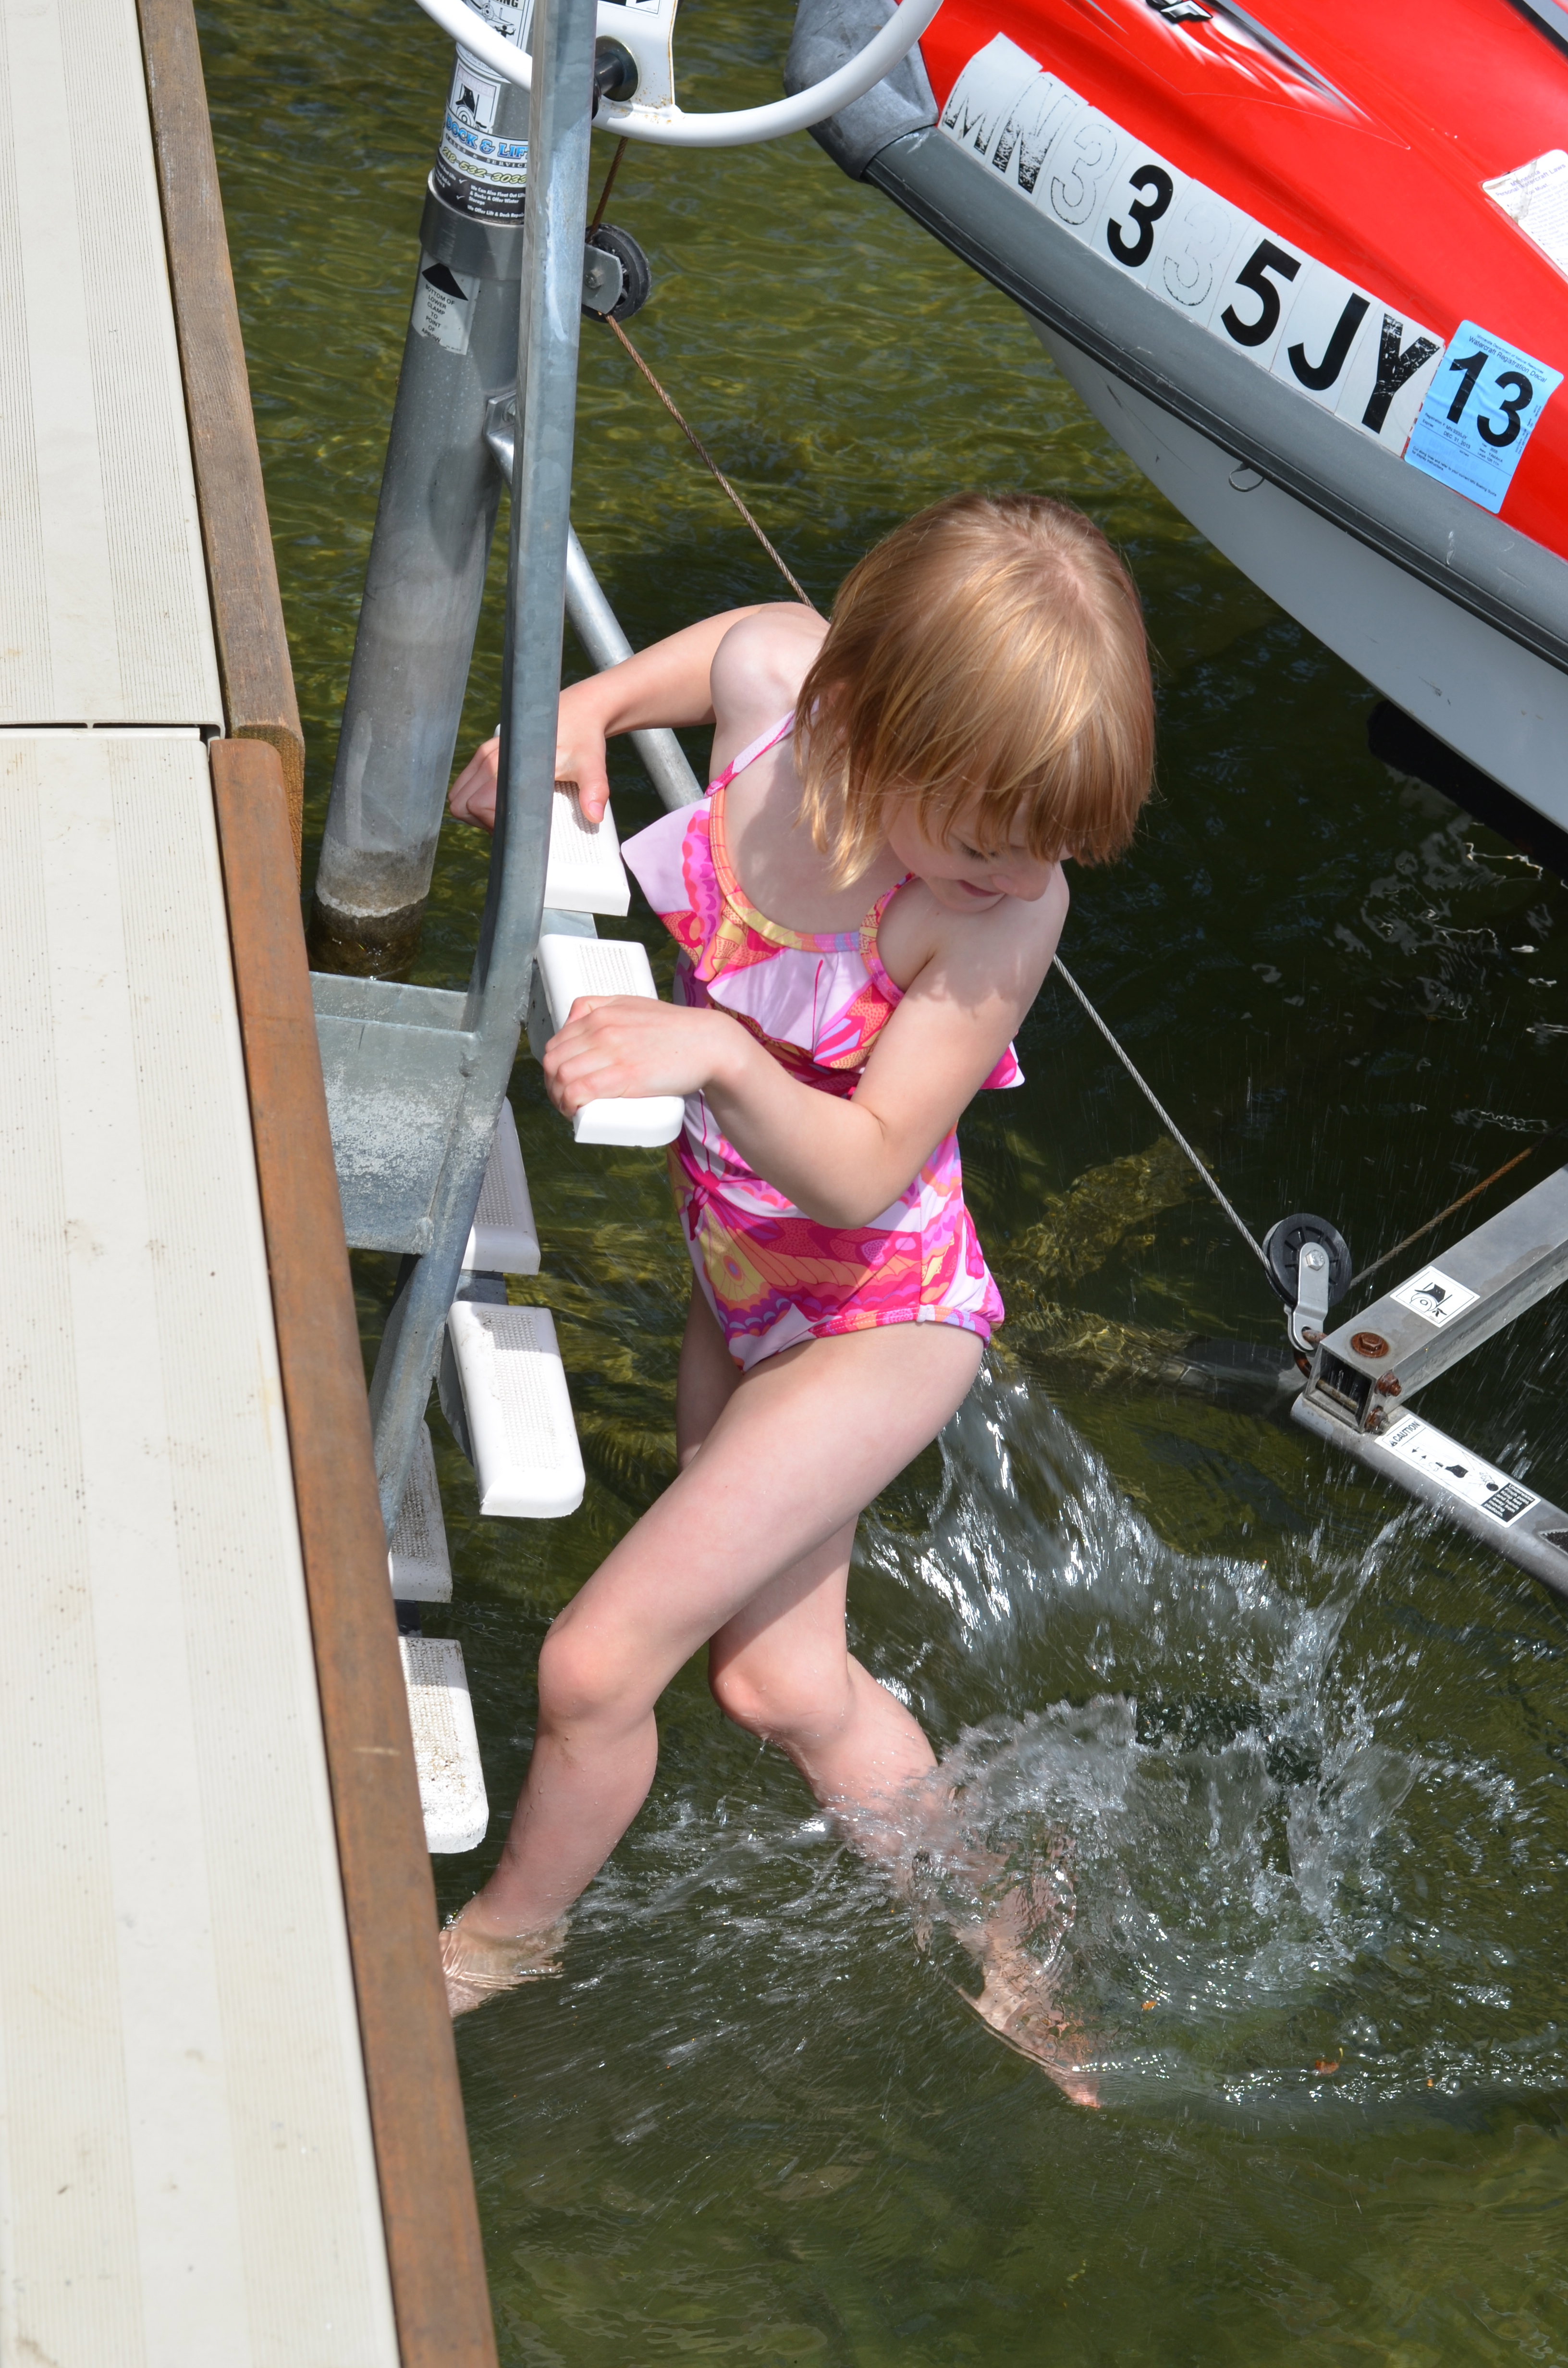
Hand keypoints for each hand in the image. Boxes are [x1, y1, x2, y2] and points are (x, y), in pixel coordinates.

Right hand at [448, 682, 613, 832]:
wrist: (581, 709)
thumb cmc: (584, 738)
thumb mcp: (591, 765)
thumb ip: (594, 789)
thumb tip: (595, 815)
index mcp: (506, 762)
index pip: (476, 805)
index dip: (491, 823)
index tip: (517, 826)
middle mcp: (489, 756)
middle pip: (461, 803)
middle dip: (481, 821)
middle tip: (511, 824)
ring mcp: (485, 752)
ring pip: (459, 795)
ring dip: (476, 811)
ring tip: (507, 815)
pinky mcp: (487, 751)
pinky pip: (466, 783)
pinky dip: (476, 798)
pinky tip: (502, 802)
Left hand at [542, 996, 745, 1115]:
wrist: (709, 1045)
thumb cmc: (675, 1029)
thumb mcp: (632, 1004)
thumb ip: (602, 1005)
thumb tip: (578, 1019)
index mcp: (600, 1013)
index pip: (556, 1042)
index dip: (553, 1067)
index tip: (562, 1082)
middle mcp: (601, 1030)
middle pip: (554, 1061)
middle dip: (552, 1085)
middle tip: (566, 1100)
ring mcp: (611, 1052)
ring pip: (562, 1077)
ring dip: (558, 1098)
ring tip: (571, 1109)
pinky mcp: (624, 1075)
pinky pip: (580, 1090)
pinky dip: (569, 1103)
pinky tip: (572, 1111)